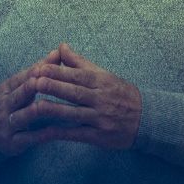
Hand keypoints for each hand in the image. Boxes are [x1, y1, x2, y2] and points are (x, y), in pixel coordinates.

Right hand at [0, 51, 65, 154]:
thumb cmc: (8, 105)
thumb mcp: (17, 87)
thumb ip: (37, 71)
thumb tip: (58, 52)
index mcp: (5, 89)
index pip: (20, 78)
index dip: (36, 71)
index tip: (52, 63)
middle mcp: (4, 105)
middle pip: (19, 94)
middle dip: (32, 87)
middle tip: (49, 80)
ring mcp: (7, 124)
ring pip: (23, 116)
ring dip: (38, 110)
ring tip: (53, 106)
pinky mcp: (13, 142)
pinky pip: (29, 138)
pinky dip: (43, 134)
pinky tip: (57, 132)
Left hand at [20, 43, 141, 149]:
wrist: (147, 120)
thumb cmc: (120, 94)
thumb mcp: (104, 75)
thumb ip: (80, 62)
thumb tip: (61, 46)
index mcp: (101, 82)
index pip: (78, 75)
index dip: (59, 72)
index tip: (41, 68)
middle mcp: (101, 100)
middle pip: (75, 93)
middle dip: (55, 88)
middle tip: (35, 82)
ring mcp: (100, 119)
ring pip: (74, 114)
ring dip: (54, 110)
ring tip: (35, 107)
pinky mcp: (99, 137)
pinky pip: (76, 134)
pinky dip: (60, 133)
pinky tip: (45, 131)